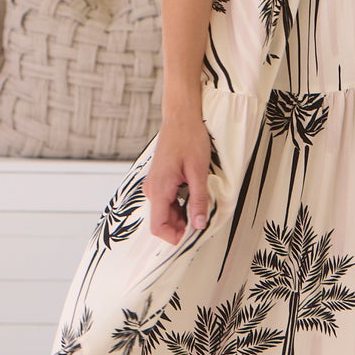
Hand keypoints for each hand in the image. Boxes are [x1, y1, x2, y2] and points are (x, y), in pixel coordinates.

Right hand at [143, 113, 213, 242]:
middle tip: (203, 220)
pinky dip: (179, 204)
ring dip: (181, 215)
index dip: (174, 237)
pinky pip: (166, 200)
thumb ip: (198, 200)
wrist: (181, 117)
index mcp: (160, 189)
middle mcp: (152, 189)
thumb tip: (198, 224)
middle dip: (181, 226)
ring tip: (201, 206)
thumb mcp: (198, 172)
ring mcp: (154, 183)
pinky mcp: (159, 178)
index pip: (158, 227)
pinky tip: (194, 195)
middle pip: (162, 221)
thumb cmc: (189, 139)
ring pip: (165, 211)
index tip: (192, 235)